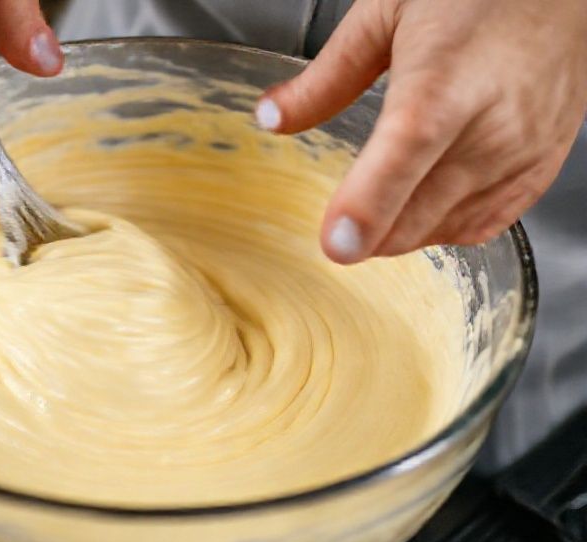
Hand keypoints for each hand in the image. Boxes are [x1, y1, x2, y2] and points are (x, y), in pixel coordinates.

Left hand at [258, 0, 586, 262]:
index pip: (404, 154)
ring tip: (380, 206)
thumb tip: (271, 118)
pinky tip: (423, 209)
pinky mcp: (543, 166)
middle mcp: (491, 124)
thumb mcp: (383, 14)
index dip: (369, 205)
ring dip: (402, 233)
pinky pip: (485, 225)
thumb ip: (325, 78)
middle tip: (338, 227)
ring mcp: (523, 151)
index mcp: (442, 81)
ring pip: (445, 228)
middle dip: (369, 235)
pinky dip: (444, 229)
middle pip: (420, 210)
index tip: (336, 244)